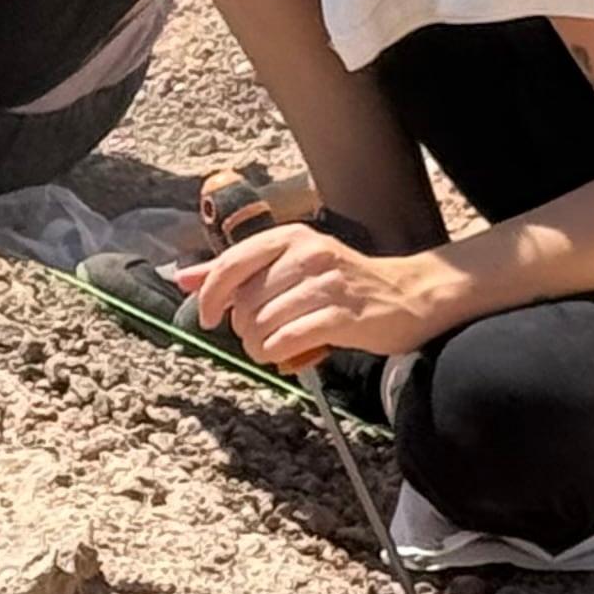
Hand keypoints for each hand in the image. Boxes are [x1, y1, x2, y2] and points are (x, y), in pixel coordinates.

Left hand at [178, 224, 481, 371]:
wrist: (410, 296)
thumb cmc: (343, 283)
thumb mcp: (289, 265)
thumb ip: (236, 271)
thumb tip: (183, 278)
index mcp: (289, 238)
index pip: (230, 264)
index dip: (210, 296)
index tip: (209, 318)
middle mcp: (307, 255)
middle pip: (244, 301)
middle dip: (241, 327)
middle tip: (256, 335)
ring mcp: (326, 284)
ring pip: (262, 322)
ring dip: (258, 345)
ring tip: (270, 347)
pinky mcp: (343, 314)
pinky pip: (288, 339)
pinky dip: (276, 353)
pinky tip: (282, 355)